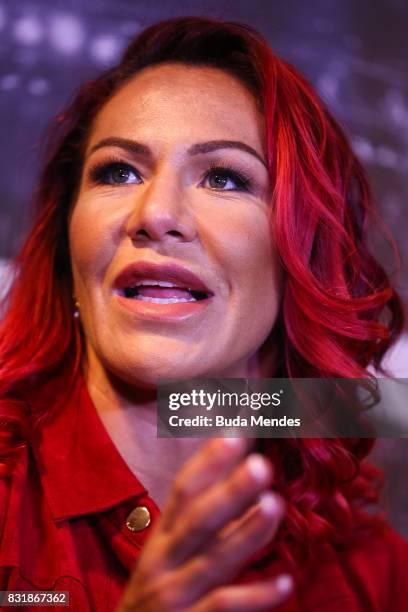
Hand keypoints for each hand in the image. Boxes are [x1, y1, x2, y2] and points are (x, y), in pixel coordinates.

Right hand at [117, 437, 292, 610]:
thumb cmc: (160, 591)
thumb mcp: (172, 552)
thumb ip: (202, 519)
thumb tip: (240, 478)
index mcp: (164, 536)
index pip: (183, 492)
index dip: (207, 463)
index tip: (234, 436)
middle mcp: (165, 560)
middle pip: (198, 521)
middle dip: (229, 492)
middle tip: (261, 464)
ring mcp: (174, 594)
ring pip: (213, 560)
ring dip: (246, 533)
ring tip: (275, 505)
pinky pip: (223, 607)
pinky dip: (255, 596)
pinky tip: (286, 582)